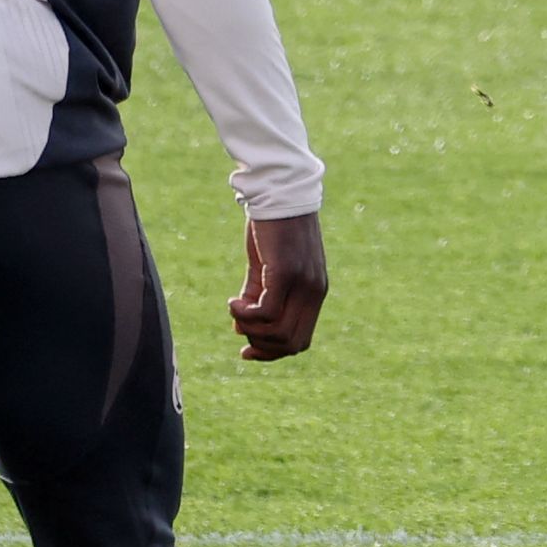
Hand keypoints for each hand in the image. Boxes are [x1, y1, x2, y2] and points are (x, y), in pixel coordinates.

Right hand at [230, 213, 328, 359]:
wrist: (279, 193)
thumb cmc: (272, 229)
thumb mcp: (266, 268)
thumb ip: (257, 296)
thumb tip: (239, 328)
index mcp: (314, 293)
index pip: (300, 341)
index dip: (273, 353)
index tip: (246, 350)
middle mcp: (313, 292)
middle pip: (290, 344)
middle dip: (260, 346)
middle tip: (239, 327)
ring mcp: (302, 283)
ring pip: (278, 332)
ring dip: (249, 329)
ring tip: (235, 309)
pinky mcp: (285, 271)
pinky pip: (266, 312)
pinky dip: (244, 314)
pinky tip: (232, 301)